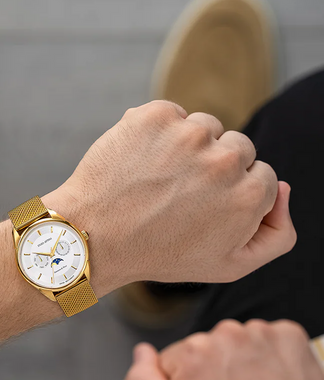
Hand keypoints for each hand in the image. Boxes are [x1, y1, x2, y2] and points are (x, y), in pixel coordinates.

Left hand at [44, 101, 295, 294]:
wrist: (94, 237)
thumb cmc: (162, 255)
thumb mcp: (230, 266)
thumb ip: (276, 234)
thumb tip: (284, 189)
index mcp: (250, 194)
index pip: (262, 176)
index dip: (232, 195)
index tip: (203, 210)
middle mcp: (226, 159)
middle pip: (238, 148)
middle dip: (215, 169)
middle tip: (179, 197)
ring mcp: (189, 133)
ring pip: (206, 128)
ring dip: (187, 148)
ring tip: (159, 181)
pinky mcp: (156, 115)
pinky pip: (172, 114)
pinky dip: (159, 133)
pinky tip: (142, 162)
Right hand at [124, 320, 323, 379]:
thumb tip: (141, 352)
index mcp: (193, 351)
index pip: (173, 360)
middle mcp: (226, 333)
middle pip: (205, 348)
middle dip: (212, 373)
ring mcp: (261, 332)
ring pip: (236, 343)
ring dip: (241, 364)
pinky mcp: (290, 335)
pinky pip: (267, 340)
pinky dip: (268, 358)